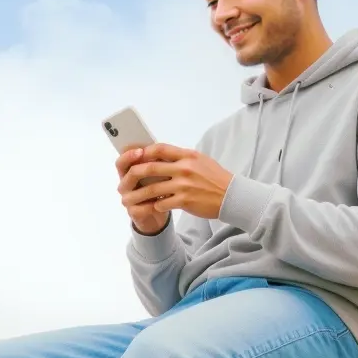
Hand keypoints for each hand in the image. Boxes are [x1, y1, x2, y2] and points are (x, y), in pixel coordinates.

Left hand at [117, 143, 232, 231]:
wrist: (232, 196)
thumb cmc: (216, 178)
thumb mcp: (200, 161)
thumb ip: (182, 158)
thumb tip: (160, 155)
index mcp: (187, 156)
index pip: (160, 149)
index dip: (144, 152)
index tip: (135, 157)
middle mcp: (184, 168)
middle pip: (150, 168)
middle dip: (133, 175)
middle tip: (124, 181)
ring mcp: (184, 185)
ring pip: (152, 189)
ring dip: (137, 195)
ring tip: (128, 200)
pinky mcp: (185, 200)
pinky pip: (162, 203)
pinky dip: (154, 206)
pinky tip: (150, 208)